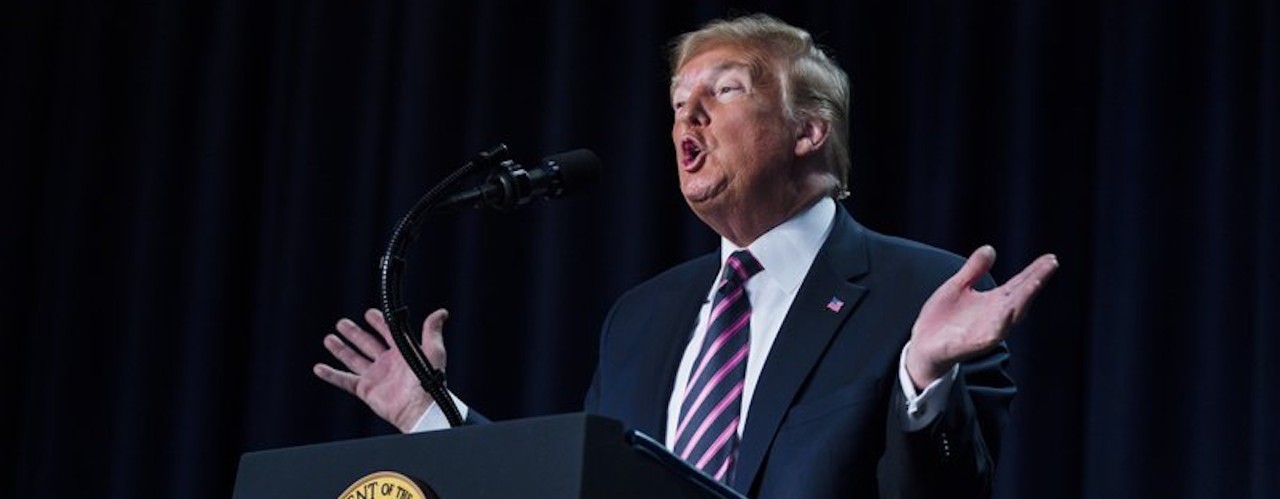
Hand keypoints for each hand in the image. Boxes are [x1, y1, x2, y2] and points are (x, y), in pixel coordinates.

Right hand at [313, 308, 449, 432]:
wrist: (419, 407)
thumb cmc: (430, 381)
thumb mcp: (434, 350)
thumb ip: (432, 330)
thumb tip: (441, 313)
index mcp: (402, 351)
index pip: (387, 332)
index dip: (378, 322)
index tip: (369, 313)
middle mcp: (387, 362)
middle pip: (366, 343)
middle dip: (354, 333)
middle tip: (342, 323)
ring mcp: (375, 376)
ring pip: (353, 359)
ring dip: (341, 349)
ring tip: (329, 338)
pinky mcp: (366, 389)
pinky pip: (345, 380)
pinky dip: (331, 374)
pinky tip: (319, 368)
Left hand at [905, 246, 1058, 388]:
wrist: (922, 346)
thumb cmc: (942, 318)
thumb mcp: (957, 287)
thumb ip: (974, 270)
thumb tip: (990, 248)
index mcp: (993, 302)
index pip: (1019, 284)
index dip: (1035, 272)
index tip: (1050, 258)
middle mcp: (996, 316)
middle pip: (1021, 297)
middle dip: (1035, 281)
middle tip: (1050, 265)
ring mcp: (987, 331)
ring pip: (1011, 315)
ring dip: (1024, 299)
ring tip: (1035, 283)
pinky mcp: (973, 344)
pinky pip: (991, 335)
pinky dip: (1001, 324)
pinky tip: (1008, 311)